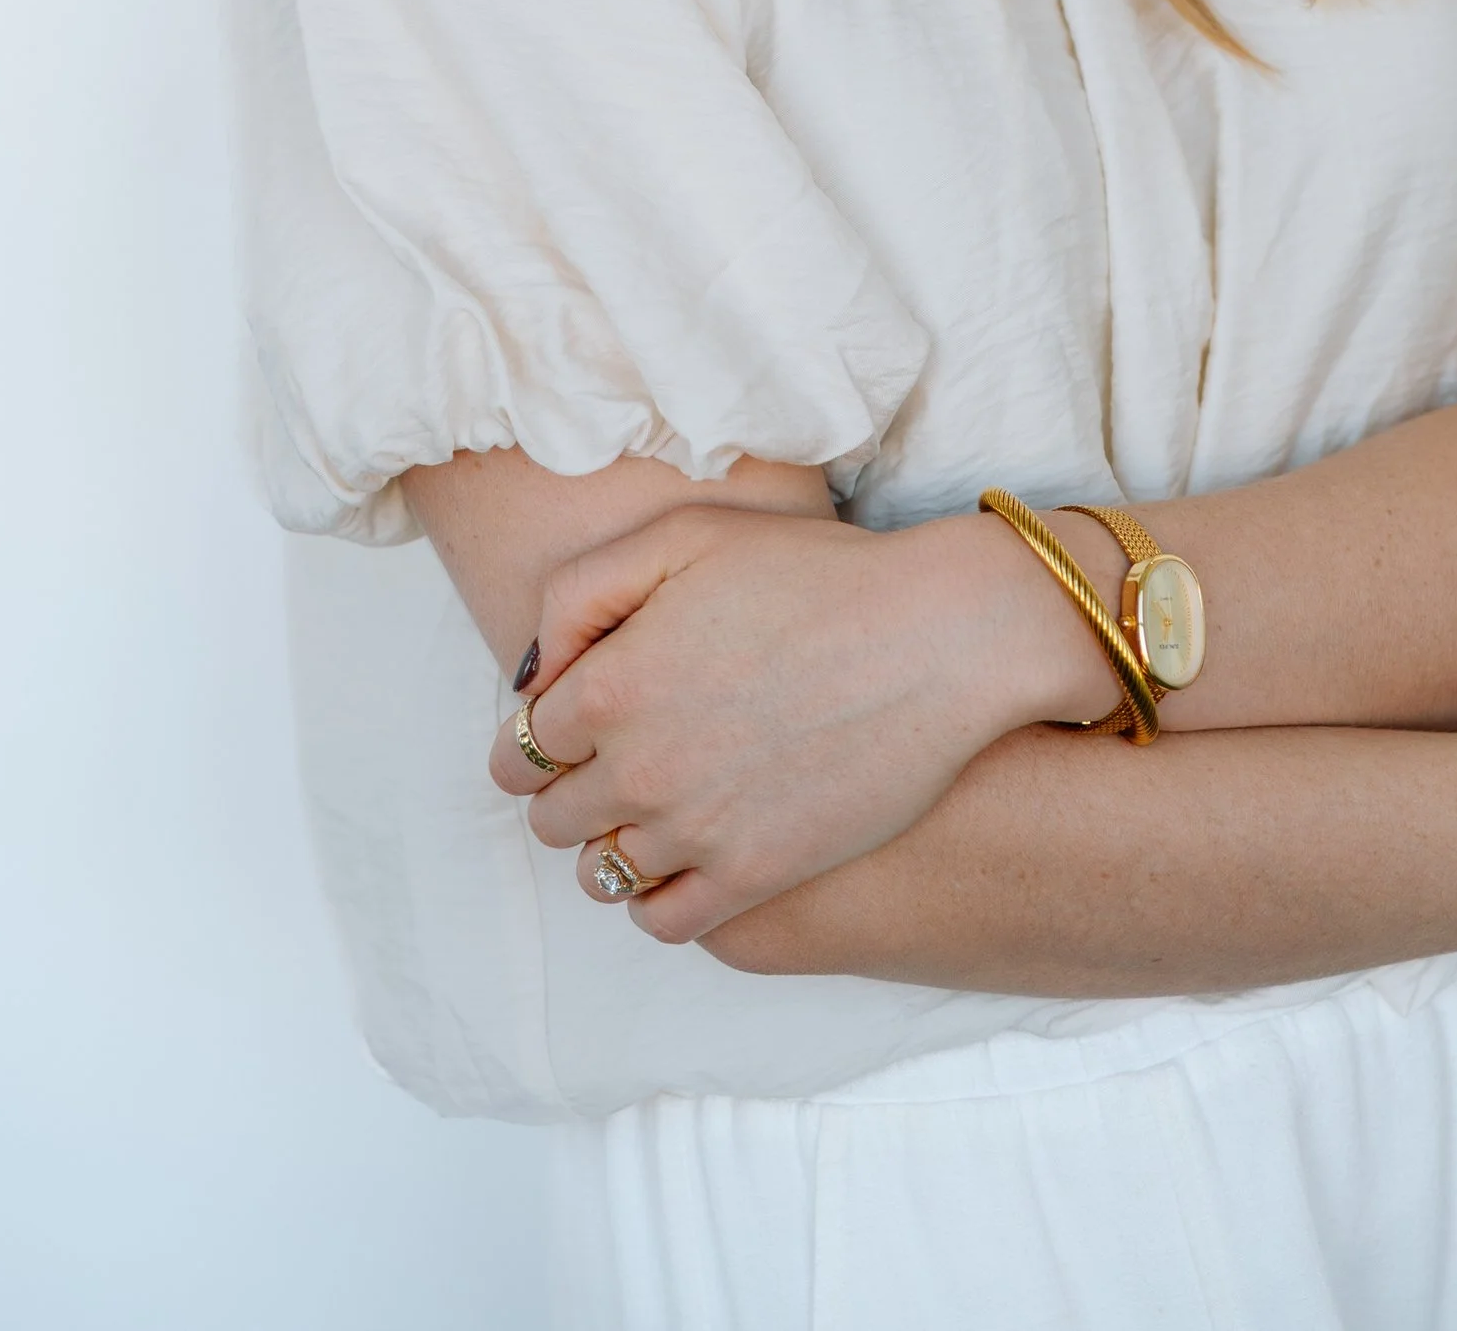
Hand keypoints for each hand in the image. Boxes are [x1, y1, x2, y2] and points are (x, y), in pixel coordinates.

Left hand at [489, 496, 1124, 940]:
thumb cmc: (814, 571)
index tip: (566, 727)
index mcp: (609, 686)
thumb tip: (534, 676)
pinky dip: (657, 898)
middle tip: (610, 762)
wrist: (937, 635)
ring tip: (649, 808)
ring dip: (608, 844)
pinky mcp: (756, 876)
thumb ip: (579, 594)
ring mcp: (696, 832)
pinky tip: (685, 856)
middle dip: (567, 789)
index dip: (536, 736)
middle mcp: (638, 769)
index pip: (518, 746)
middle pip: (550, 817)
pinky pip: (664, 922)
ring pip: (601, 874)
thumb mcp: (681, 535)